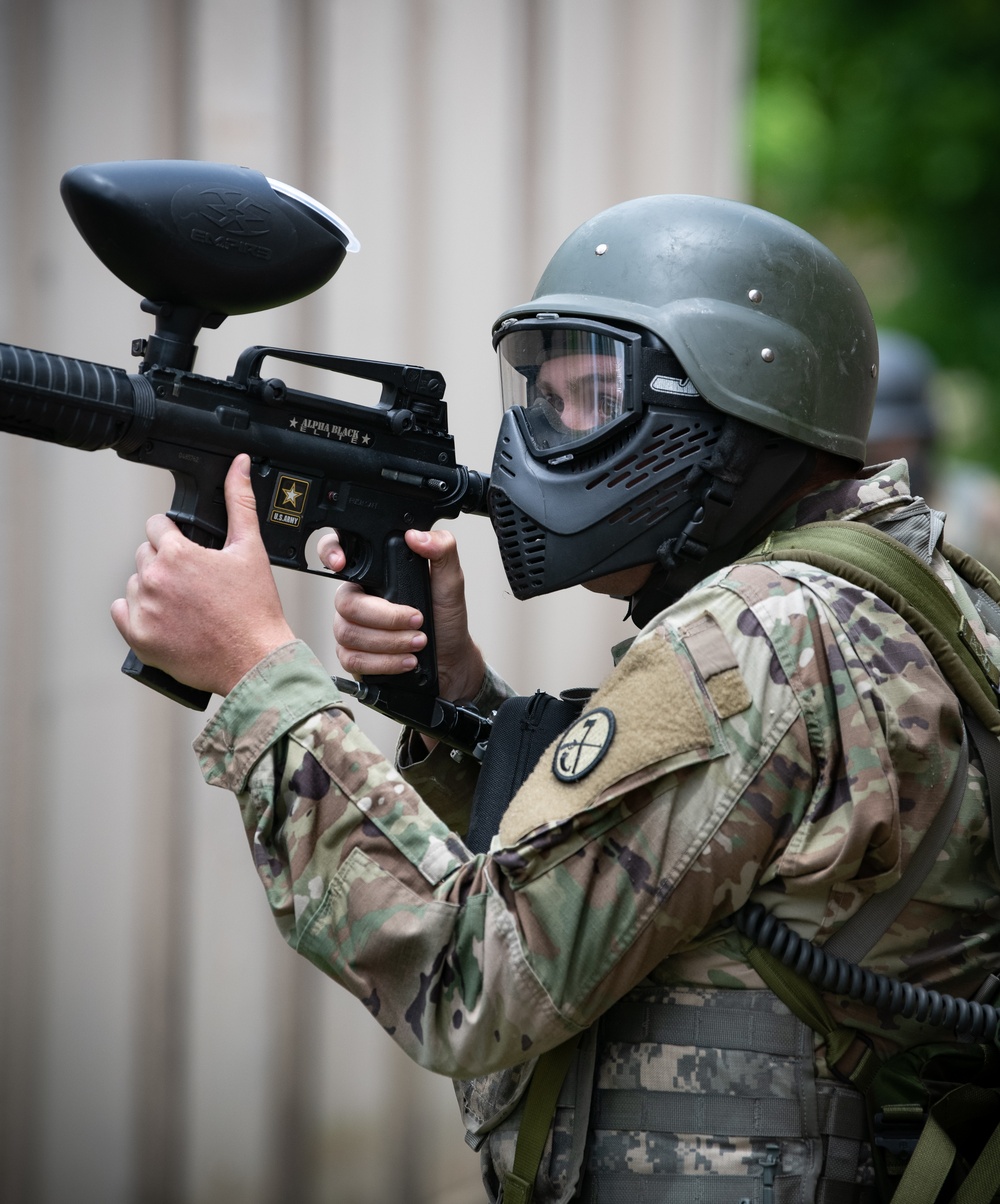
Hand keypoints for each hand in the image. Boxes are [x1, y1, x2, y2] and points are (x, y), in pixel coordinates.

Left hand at [111, 455, 295, 695]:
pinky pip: (122, 613)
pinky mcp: (138, 638)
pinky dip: (139, 615)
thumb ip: (239, 502)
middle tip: (195, 584)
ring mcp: (144, 610)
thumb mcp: (250, 549)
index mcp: (177, 554)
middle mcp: (154, 579)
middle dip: (166, 564)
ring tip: (186, 606)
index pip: (156, 527)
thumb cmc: (255, 610)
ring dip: (155, 590)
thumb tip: (238, 465)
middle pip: (145, 555)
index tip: (192, 554)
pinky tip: (167, 620)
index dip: (176, 537)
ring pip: (135, 584)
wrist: (255, 660)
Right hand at [318, 527, 485, 702]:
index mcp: (373, 574)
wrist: (449, 658)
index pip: (336, 551)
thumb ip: (442, 551)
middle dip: (387, 617)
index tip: (341, 564)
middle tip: (418, 620)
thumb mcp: (451, 581)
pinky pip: (353, 659)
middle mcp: (356, 598)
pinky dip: (384, 662)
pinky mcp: (351, 656)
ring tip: (418, 642)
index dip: (330, 553)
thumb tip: (417, 536)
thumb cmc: (445, 618)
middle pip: (346, 603)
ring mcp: (349, 628)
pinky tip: (405, 660)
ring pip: (349, 633)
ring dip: (390, 641)